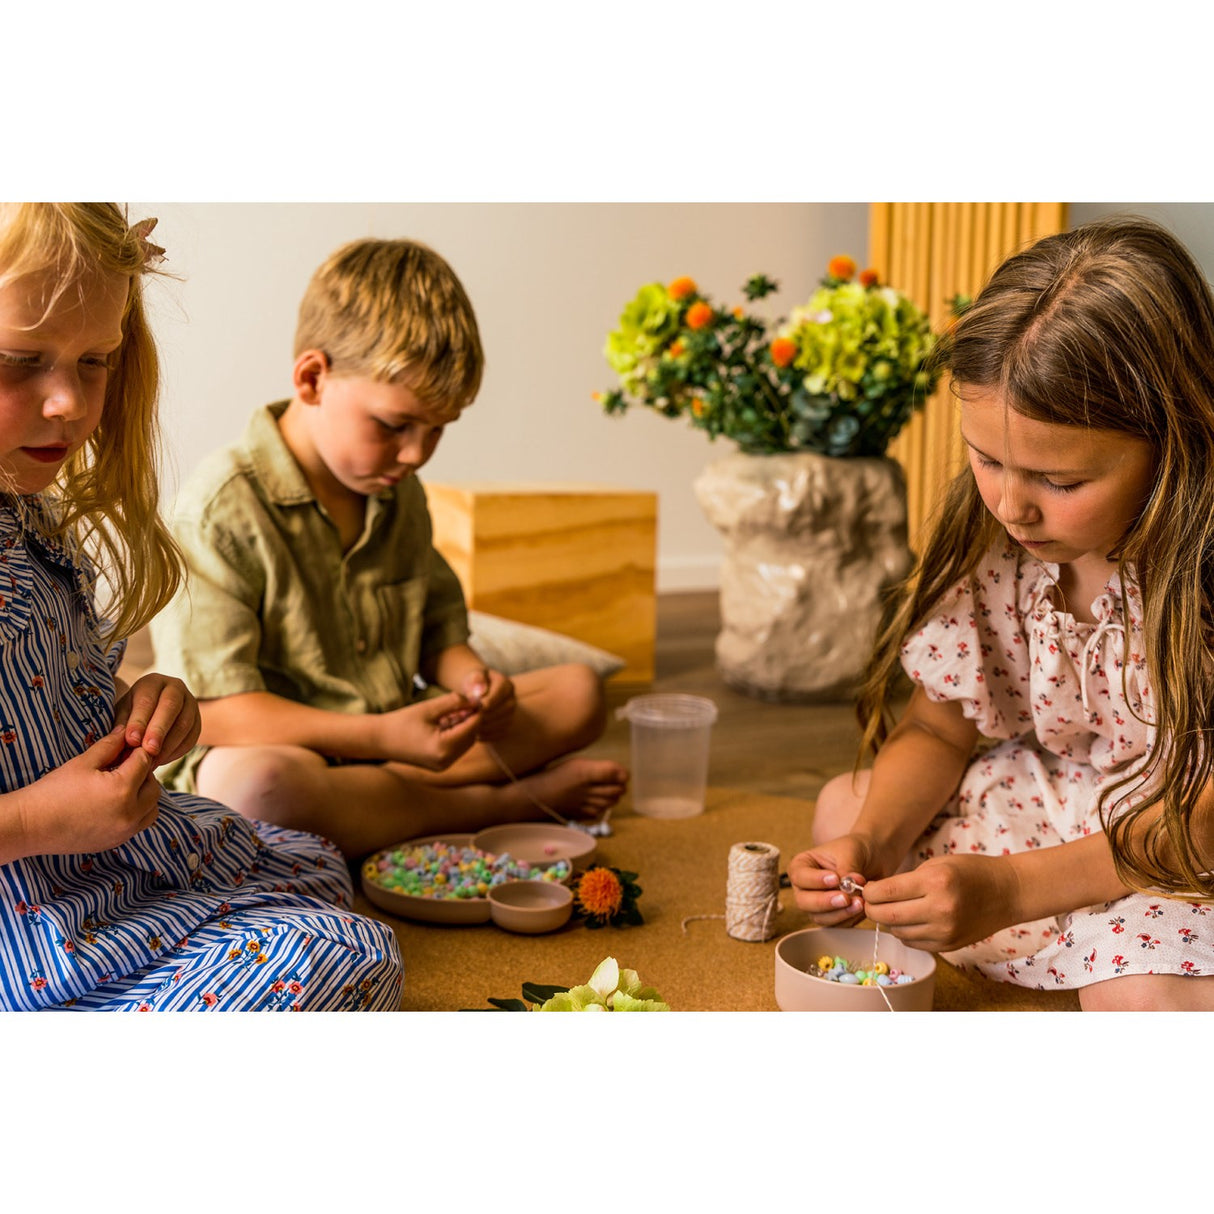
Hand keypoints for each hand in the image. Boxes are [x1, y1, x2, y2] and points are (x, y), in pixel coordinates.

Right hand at [9, 725, 161, 858]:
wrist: (30, 826)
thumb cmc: (53, 791)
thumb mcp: (82, 763)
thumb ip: (109, 746)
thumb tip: (126, 731)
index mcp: (122, 789)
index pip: (144, 762)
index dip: (137, 751)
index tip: (128, 748)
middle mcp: (130, 813)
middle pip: (153, 786)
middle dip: (143, 773)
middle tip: (125, 766)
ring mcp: (125, 831)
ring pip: (152, 808)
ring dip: (144, 795)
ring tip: (123, 786)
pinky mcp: (117, 842)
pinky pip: (140, 824)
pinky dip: (138, 812)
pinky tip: (118, 803)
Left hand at [112, 671, 200, 765]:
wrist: (151, 714)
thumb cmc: (132, 714)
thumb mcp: (122, 714)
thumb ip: (124, 725)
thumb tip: (130, 741)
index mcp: (152, 682)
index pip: (147, 700)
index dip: (140, 721)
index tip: (132, 740)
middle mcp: (175, 688)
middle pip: (170, 707)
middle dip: (159, 731)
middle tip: (149, 750)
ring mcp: (190, 703)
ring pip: (184, 724)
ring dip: (169, 745)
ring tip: (153, 761)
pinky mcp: (198, 721)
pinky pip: (192, 737)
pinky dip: (177, 751)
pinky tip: (162, 760)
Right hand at [377, 690, 482, 769]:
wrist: (379, 740)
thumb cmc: (402, 722)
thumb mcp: (429, 708)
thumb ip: (454, 702)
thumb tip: (475, 699)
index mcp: (444, 748)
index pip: (472, 727)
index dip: (477, 711)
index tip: (477, 698)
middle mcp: (446, 761)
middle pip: (471, 737)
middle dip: (471, 720)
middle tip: (467, 703)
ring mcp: (442, 766)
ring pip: (465, 744)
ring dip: (464, 727)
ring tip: (455, 711)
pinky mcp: (439, 766)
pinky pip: (455, 749)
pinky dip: (456, 735)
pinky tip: (447, 721)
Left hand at [459, 667, 515, 740]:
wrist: (475, 692)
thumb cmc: (474, 682)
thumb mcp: (473, 676)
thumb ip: (477, 680)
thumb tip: (480, 693)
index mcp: (506, 684)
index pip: (502, 692)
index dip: (491, 700)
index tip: (478, 706)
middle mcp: (511, 700)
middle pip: (505, 709)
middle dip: (488, 714)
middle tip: (472, 717)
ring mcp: (510, 714)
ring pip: (504, 723)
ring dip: (487, 726)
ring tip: (471, 725)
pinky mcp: (505, 725)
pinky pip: (501, 733)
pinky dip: (488, 735)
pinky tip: (475, 733)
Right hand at [787, 833, 883, 926]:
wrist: (873, 859)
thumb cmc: (855, 849)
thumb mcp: (850, 851)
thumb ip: (846, 869)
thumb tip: (847, 886)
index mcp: (802, 865)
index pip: (800, 876)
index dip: (815, 880)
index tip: (835, 878)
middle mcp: (805, 888)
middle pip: (804, 902)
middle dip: (826, 902)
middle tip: (845, 898)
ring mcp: (817, 905)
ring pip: (820, 917)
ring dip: (840, 913)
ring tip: (860, 902)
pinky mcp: (832, 916)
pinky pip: (836, 925)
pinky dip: (849, 919)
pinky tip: (861, 909)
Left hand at [861, 854, 1019, 952]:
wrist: (1006, 892)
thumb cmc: (970, 871)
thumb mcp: (936, 864)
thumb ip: (906, 880)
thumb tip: (875, 894)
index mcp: (934, 882)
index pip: (885, 892)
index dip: (869, 892)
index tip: (866, 889)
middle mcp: (939, 910)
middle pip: (887, 916)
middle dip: (872, 909)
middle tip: (870, 902)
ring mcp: (945, 931)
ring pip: (898, 932)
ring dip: (889, 922)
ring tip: (892, 909)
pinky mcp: (949, 945)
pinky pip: (914, 943)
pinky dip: (905, 933)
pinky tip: (909, 920)